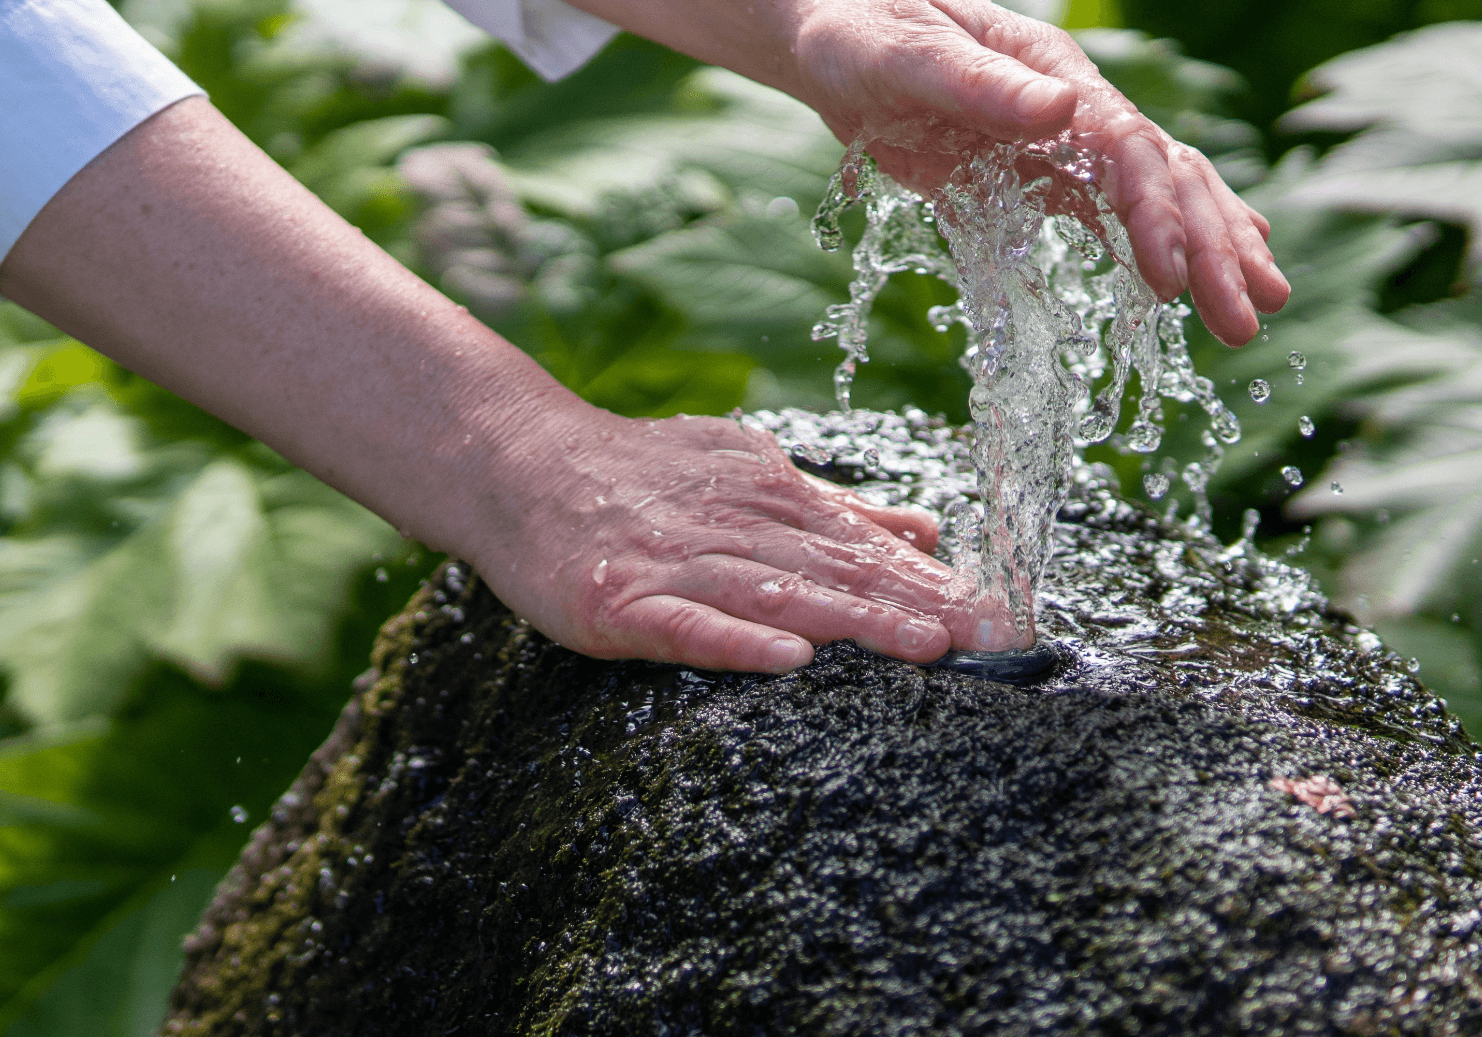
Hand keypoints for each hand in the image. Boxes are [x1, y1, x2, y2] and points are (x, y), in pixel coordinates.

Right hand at [461, 407, 1024, 672]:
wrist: (521, 462)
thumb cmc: (639, 478)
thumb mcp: (744, 474)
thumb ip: (833, 509)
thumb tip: (926, 532)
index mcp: (768, 494)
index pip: (862, 543)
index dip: (933, 581)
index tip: (1003, 612)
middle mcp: (732, 523)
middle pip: (836, 568)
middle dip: (918, 604)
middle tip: (992, 636)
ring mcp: (676, 562)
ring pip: (777, 592)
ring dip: (852, 619)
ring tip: (923, 647)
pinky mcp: (620, 600)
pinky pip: (685, 624)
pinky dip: (736, 639)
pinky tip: (787, 660)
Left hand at [566, 0, 1289, 345]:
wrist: (836, 39)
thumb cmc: (865, 32)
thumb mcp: (911, 54)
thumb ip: (979, 85)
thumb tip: (1061, 111)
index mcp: (1054, 75)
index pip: (1127, 150)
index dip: (1156, 215)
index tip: (1175, 278)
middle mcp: (1073, 110)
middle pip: (1162, 180)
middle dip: (1209, 250)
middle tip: (1249, 320)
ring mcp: (1058, 146)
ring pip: (1152, 198)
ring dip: (1206, 254)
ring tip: (1254, 312)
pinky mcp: (1032, 177)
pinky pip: (1107, 215)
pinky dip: (1158, 245)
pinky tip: (1195, 278)